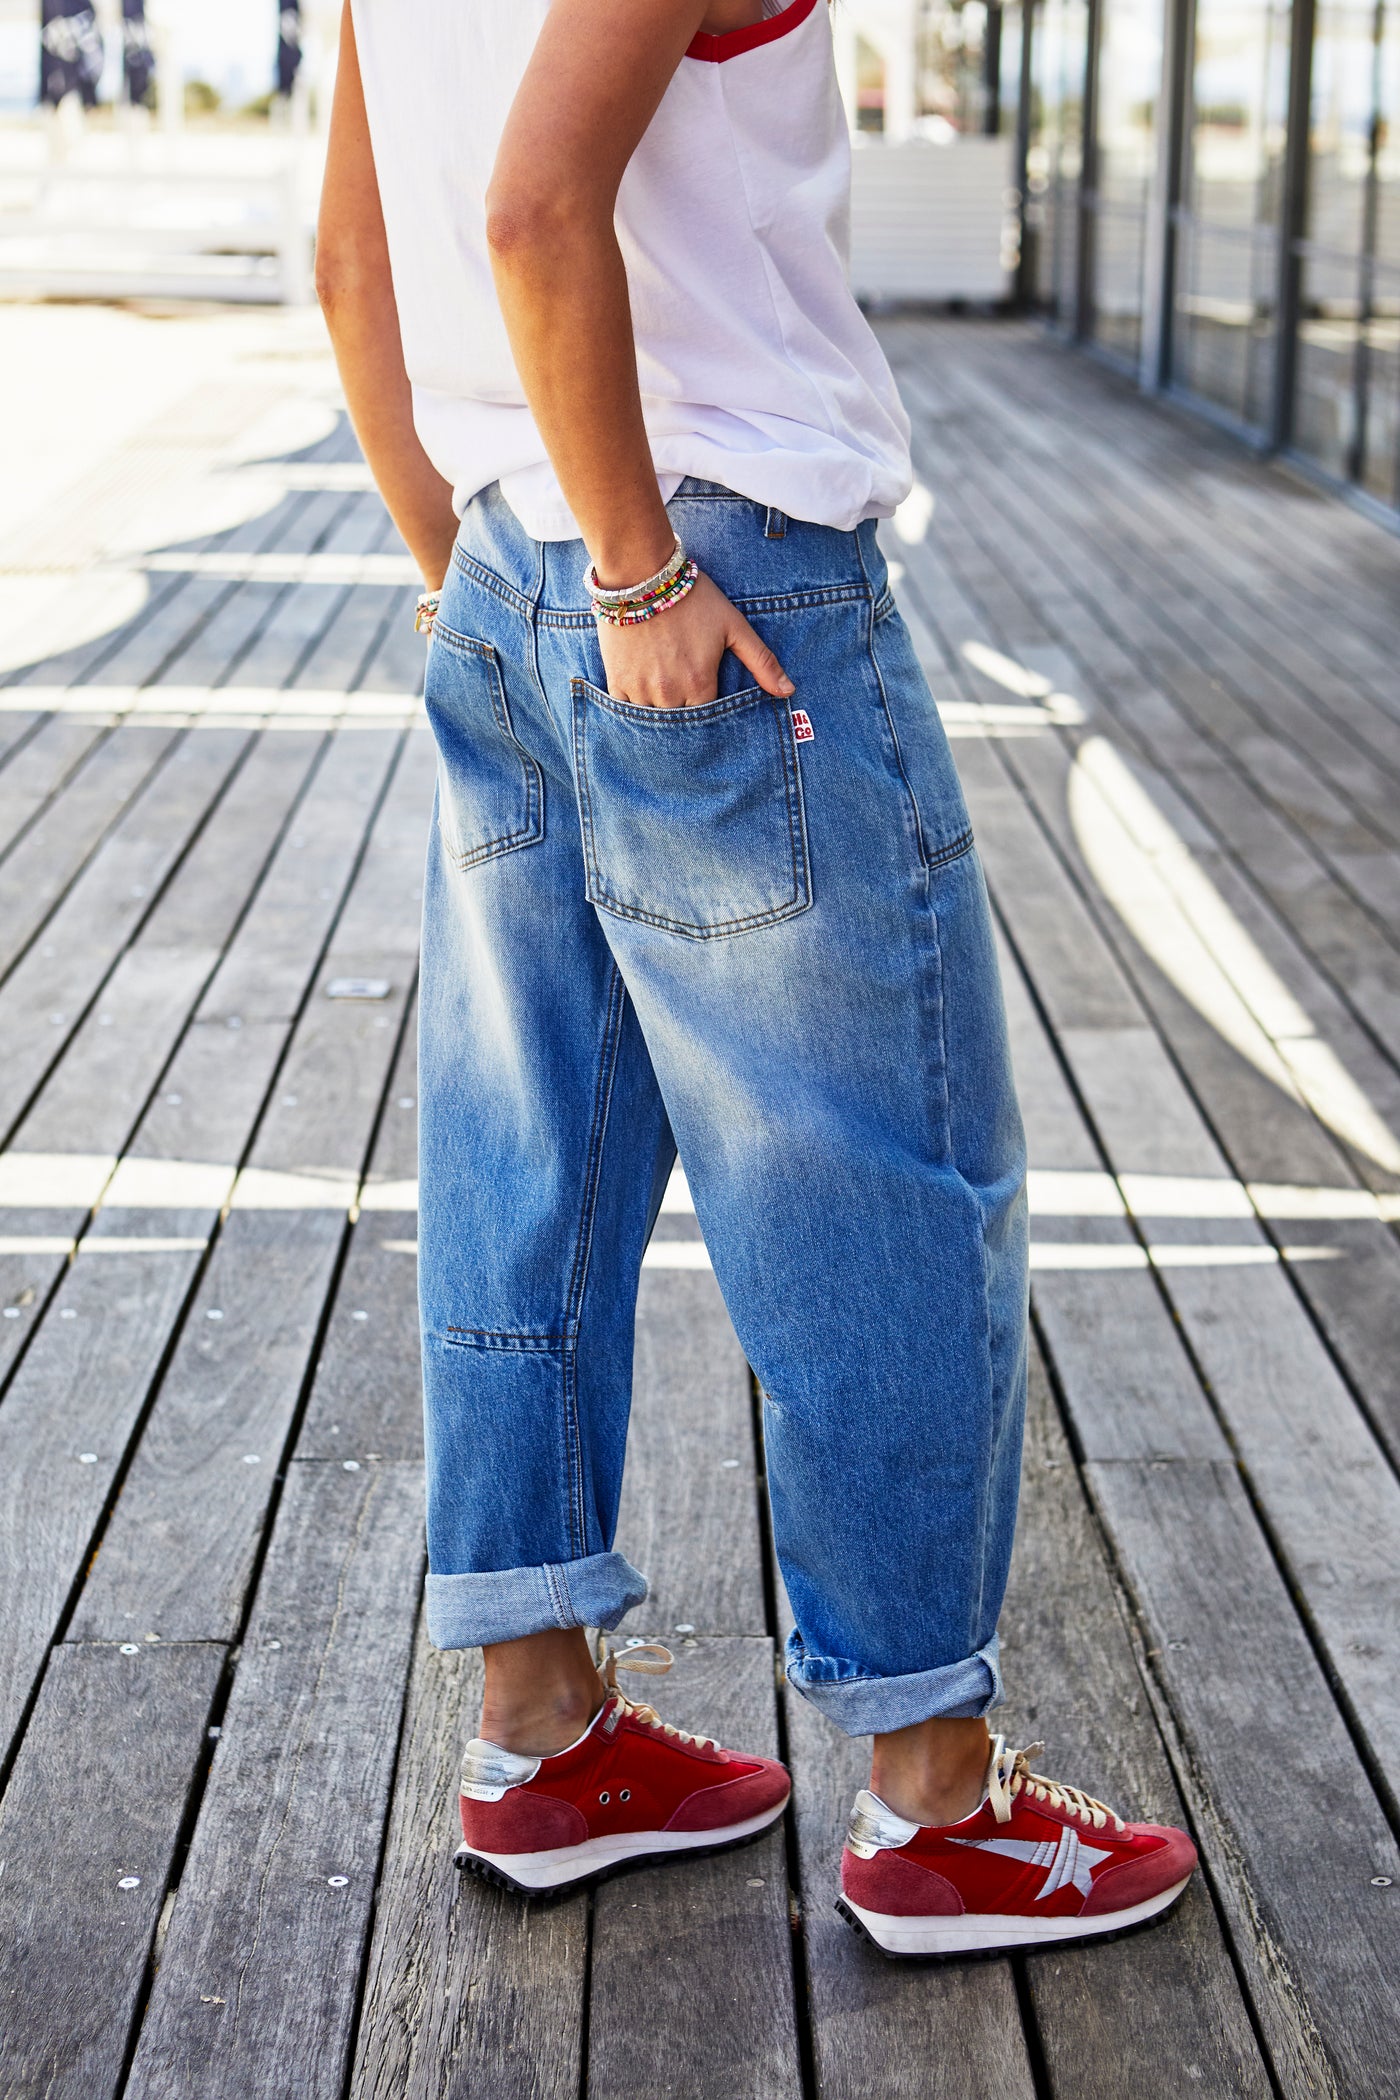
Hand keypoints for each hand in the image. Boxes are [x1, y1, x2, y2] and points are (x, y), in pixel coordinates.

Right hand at [597, 569, 793, 708]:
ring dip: (660, 711)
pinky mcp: (618, 680)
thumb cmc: (693, 598)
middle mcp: (670, 693)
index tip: (707, 699)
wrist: (642, 574)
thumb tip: (788, 691)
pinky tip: (643, 690)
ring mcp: (641, 688)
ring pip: (653, 719)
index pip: (709, 719)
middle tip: (684, 695)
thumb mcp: (734, 626)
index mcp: (699, 684)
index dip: (710, 711)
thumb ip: (762, 661)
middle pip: (681, 722)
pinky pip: (626, 709)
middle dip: (685, 713)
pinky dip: (635, 705)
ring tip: (665, 692)